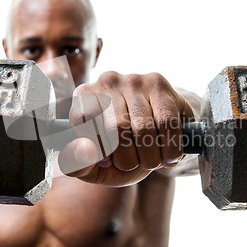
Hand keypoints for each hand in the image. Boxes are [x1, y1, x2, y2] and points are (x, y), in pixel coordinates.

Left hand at [58, 71, 194, 186]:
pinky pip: (166, 123)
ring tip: (151, 162)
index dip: (100, 150)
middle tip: (133, 166)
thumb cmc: (118, 154)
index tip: (107, 161)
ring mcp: (133, 80)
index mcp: (83, 96)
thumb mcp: (92, 165)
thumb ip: (78, 163)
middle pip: (117, 128)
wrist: (154, 142)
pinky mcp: (158, 84)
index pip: (85, 122)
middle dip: (128, 159)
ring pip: (143, 127)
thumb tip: (85, 151)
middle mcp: (106, 81)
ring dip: (150, 157)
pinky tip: (168, 156)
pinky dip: (169, 148)